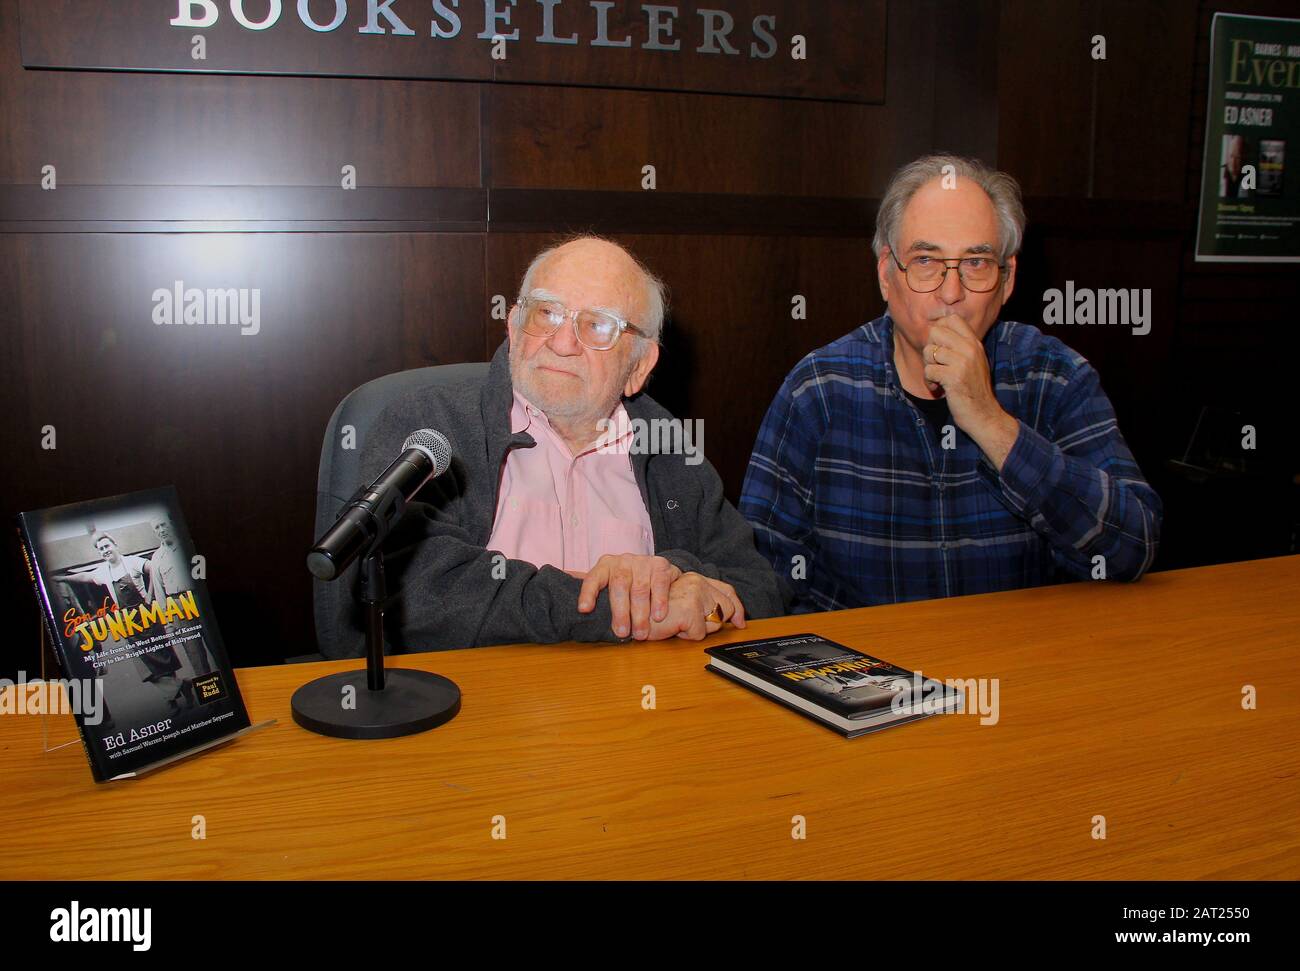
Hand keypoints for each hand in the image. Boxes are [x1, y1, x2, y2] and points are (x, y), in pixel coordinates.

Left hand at [577, 554, 680, 639]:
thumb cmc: (627, 583)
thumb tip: (568, 590)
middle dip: (620, 612)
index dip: (588, 593)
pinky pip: (659, 584)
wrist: (658, 570)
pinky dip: (659, 601)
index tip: (583, 610)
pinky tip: (658, 616)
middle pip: (618, 585)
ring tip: (640, 633)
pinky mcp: (660, 565)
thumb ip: (593, 591)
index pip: (593, 578)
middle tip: (621, 633)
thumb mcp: (608, 584)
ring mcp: (642, 561)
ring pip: (639, 588)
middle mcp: (622, 561)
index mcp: (605, 566)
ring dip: (640, 613)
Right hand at [646, 572, 745, 640]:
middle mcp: (696, 581)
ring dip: (697, 629)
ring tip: (677, 623)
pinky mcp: (690, 609)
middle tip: (688, 624)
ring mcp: (694, 593)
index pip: (727, 591)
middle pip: (728, 609)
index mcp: (694, 578)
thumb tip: (730, 618)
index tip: (740, 623)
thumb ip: (702, 604)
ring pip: (715, 623)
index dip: (738, 609)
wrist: (629, 614)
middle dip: (713, 623)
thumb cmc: (651, 613)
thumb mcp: (680, 604)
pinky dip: (686, 636)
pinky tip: (672, 627)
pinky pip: (700, 633)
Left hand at [924, 313, 1019, 469]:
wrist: (984, 414)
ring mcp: (963, 362)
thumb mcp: (972, 362)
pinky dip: (929, 382)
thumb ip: (959, 346)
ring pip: (929, 352)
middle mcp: (970, 349)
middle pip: (935, 332)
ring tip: (938, 379)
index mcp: (974, 343)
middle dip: (930, 349)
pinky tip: (938, 389)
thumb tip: (934, 330)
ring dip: (929, 368)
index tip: (938, 346)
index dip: (938, 329)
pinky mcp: (954, 377)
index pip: (952, 319)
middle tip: (936, 364)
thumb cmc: (973, 389)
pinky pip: (929, 371)